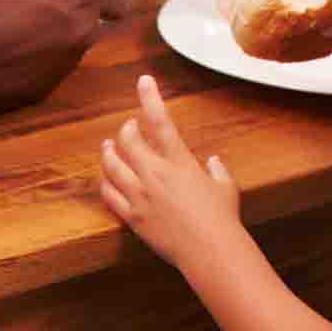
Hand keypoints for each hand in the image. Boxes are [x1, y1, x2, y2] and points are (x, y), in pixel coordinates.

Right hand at [0, 0, 128, 120]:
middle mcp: (82, 32)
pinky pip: (50, 68)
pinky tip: (7, 48)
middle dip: (82, 13)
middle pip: (101, 24)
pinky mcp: (42, 91)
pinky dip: (37, 58)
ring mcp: (64, 65)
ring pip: (75, 46)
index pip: (120, 0)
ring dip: (58, 34)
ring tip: (18, 23)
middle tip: (48, 3)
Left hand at [99, 74, 244, 267]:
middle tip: (128, 126)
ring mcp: (140, 196)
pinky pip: (109, 195)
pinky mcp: (132, 217)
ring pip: (112, 166)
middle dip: (126, 129)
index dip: (150, 97)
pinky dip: (106, 183)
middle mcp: (155, 174)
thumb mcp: (226, 187)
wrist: (208, 249)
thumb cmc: (222, 218)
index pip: (160, 121)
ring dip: (109, 152)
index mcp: (179, 162)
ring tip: (108, 147)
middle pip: (128, 141)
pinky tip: (107, 179)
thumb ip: (217, 170)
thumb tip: (213, 162)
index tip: (144, 81)